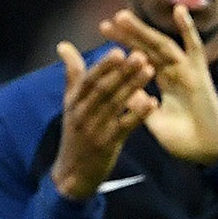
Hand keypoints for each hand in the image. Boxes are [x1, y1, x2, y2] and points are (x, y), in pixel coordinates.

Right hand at [50, 41, 155, 200]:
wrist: (73, 173)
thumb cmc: (76, 132)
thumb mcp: (70, 103)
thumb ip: (71, 74)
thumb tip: (63, 45)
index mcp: (74, 101)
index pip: (88, 80)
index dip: (103, 66)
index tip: (119, 50)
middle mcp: (82, 114)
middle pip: (103, 90)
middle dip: (122, 72)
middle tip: (140, 55)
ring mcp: (95, 130)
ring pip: (115, 105)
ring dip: (133, 86)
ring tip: (150, 70)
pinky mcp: (107, 145)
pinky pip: (125, 127)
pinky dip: (139, 114)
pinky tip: (154, 102)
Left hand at [102, 7, 217, 165]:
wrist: (206, 152)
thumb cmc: (182, 139)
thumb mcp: (152, 119)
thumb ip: (139, 103)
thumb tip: (121, 90)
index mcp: (163, 80)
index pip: (140, 58)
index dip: (123, 46)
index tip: (103, 33)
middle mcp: (174, 71)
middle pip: (148, 47)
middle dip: (128, 35)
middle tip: (107, 23)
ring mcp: (186, 70)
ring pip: (162, 44)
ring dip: (144, 30)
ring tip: (123, 17)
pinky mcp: (199, 73)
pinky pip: (194, 47)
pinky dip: (188, 29)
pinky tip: (179, 10)